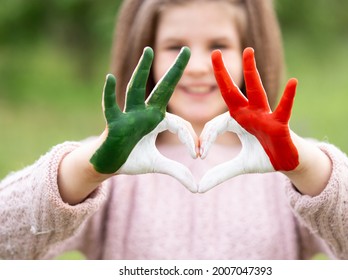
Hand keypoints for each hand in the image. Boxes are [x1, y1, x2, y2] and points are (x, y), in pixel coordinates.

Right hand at [90, 46, 197, 191]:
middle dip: (175, 70)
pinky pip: (110, 107)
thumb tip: (198, 188)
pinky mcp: (113, 123)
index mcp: (157, 120)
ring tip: (148, 51)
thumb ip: (178, 172)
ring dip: (142, 70)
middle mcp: (145, 113)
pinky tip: (110, 78)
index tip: (197, 155)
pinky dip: (109, 94)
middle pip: (163, 88)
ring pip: (136, 89)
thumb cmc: (133, 159)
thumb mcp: (158, 165)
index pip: (180, 123)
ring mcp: (129, 115)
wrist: (109, 164)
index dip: (190, 138)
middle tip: (187, 49)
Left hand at [199, 48, 298, 191]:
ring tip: (248, 51)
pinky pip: (284, 109)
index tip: (200, 154)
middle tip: (213, 53)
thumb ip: (220, 173)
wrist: (286, 162)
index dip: (207, 138)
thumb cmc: (263, 157)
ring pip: (256, 91)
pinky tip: (293, 82)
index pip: (216, 124)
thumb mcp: (239, 166)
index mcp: (237, 121)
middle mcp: (249, 114)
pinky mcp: (280, 123)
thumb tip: (199, 188)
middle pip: (232, 92)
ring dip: (251, 72)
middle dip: (222, 73)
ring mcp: (265, 116)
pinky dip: (288, 97)